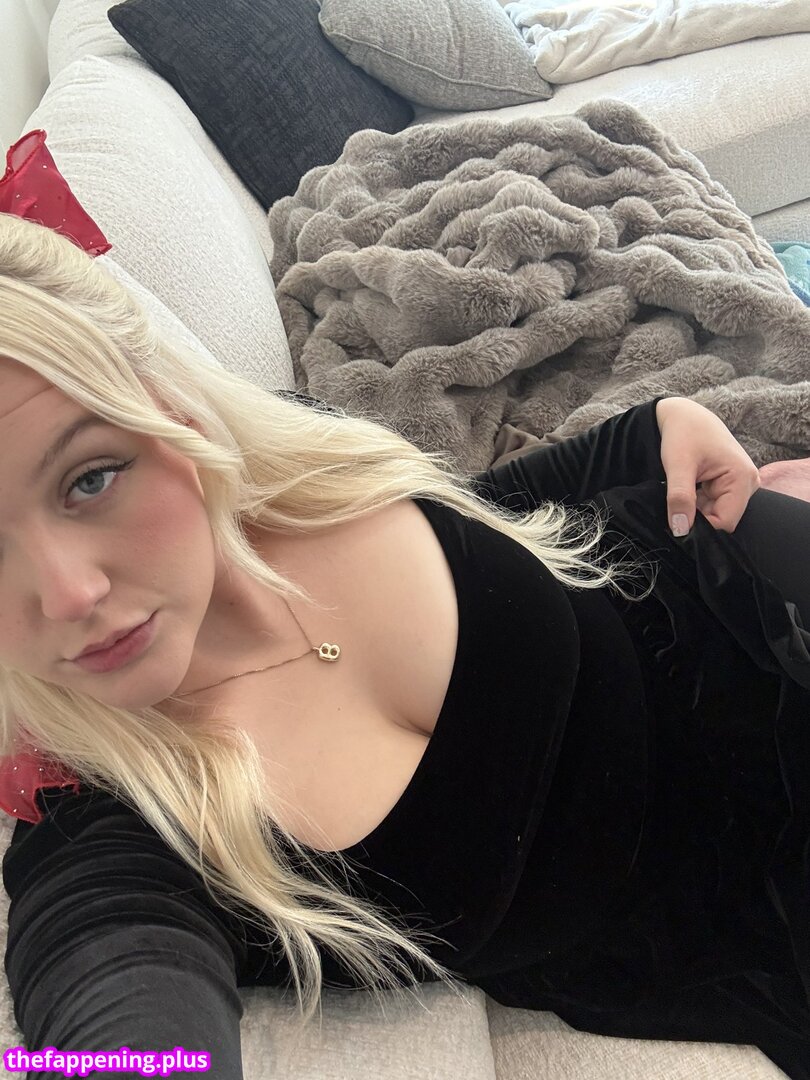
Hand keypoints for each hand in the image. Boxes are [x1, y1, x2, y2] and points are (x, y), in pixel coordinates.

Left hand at [655, 397, 760, 535]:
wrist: (684, 415)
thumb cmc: (683, 433)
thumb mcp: (677, 465)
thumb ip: (680, 498)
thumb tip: (680, 530)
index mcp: (742, 478)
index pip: (725, 522)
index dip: (701, 529)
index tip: (676, 525)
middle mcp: (748, 483)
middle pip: (722, 520)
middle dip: (697, 520)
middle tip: (673, 510)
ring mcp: (741, 485)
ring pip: (716, 514)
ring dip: (696, 513)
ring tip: (679, 498)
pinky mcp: (731, 485)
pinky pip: (714, 506)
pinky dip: (697, 506)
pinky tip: (686, 495)